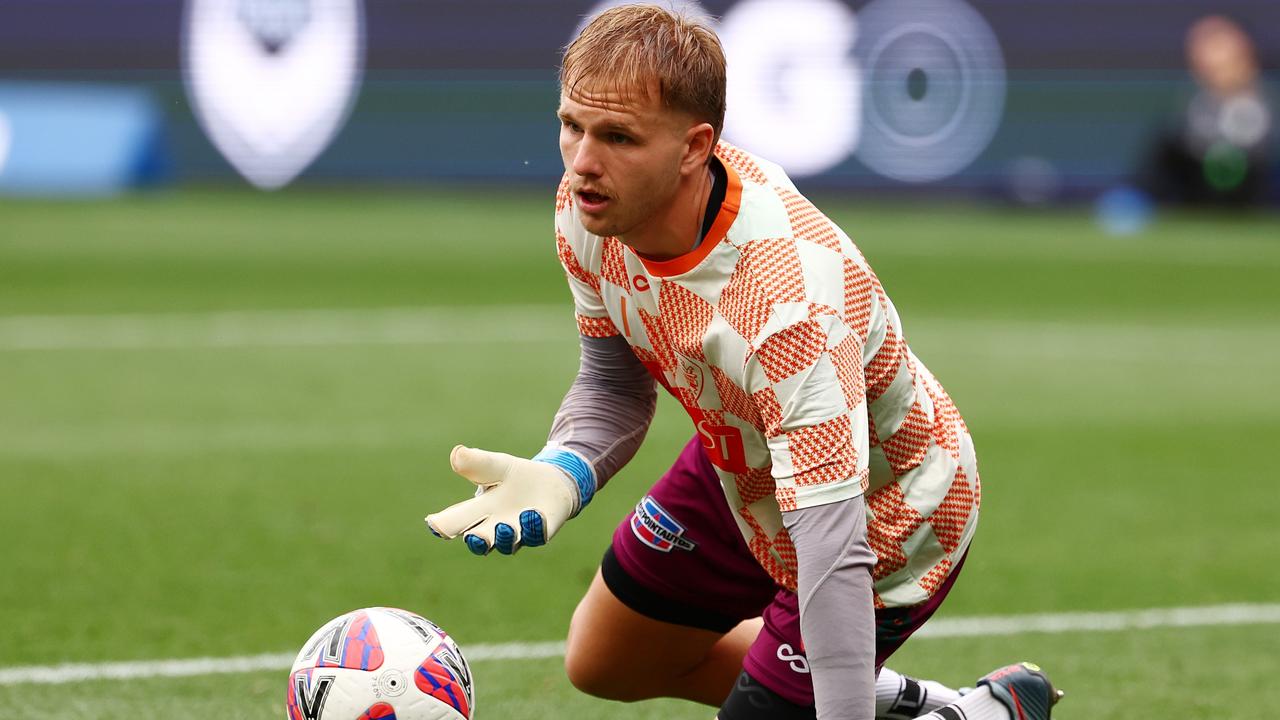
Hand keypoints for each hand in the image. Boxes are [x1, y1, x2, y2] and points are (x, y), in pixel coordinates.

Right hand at [425, 445, 594, 554]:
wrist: (550, 481)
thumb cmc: (515, 476)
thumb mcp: (495, 465)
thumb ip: (476, 463)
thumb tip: (456, 454)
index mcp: (478, 512)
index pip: (456, 522)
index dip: (444, 526)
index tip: (435, 525)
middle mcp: (495, 529)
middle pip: (480, 541)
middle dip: (477, 541)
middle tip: (473, 537)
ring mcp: (518, 533)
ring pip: (508, 543)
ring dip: (504, 536)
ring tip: (504, 526)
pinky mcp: (541, 531)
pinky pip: (536, 534)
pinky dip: (532, 526)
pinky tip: (532, 514)